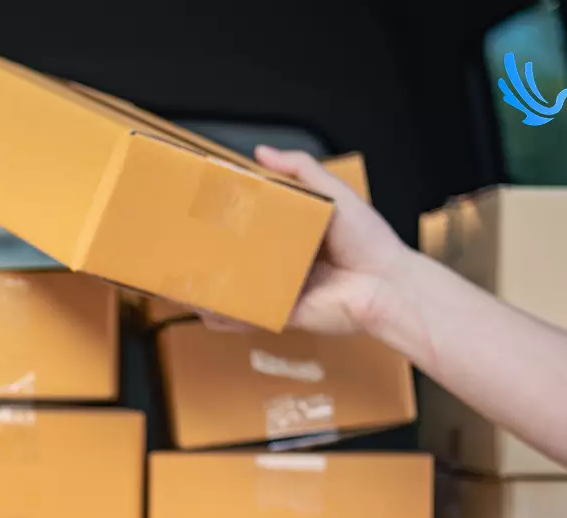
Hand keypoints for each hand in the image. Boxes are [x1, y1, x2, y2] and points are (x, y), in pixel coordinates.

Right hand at [197, 146, 416, 338]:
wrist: (385, 285)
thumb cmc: (367, 240)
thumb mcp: (334, 194)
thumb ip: (302, 170)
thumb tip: (261, 151)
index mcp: (295, 231)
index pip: (255, 220)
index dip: (230, 213)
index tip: (203, 204)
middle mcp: (284, 260)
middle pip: (241, 253)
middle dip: (212, 249)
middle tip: (182, 239)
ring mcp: (281, 288)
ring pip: (238, 286)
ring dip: (211, 284)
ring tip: (181, 277)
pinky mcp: (281, 314)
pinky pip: (249, 315)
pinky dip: (226, 316)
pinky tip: (203, 310)